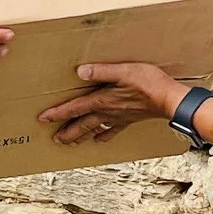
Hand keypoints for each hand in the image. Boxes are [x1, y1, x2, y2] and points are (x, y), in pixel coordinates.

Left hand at [40, 62, 186, 145]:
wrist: (169, 99)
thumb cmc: (148, 83)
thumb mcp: (123, 71)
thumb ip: (101, 71)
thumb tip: (80, 71)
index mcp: (102, 100)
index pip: (74, 108)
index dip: (58, 113)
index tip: (43, 119)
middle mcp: (107, 112)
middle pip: (81, 124)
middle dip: (66, 131)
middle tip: (54, 138)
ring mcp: (118, 118)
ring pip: (93, 130)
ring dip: (80, 136)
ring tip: (70, 143)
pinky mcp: (129, 120)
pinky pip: (112, 131)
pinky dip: (103, 136)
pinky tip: (99, 139)